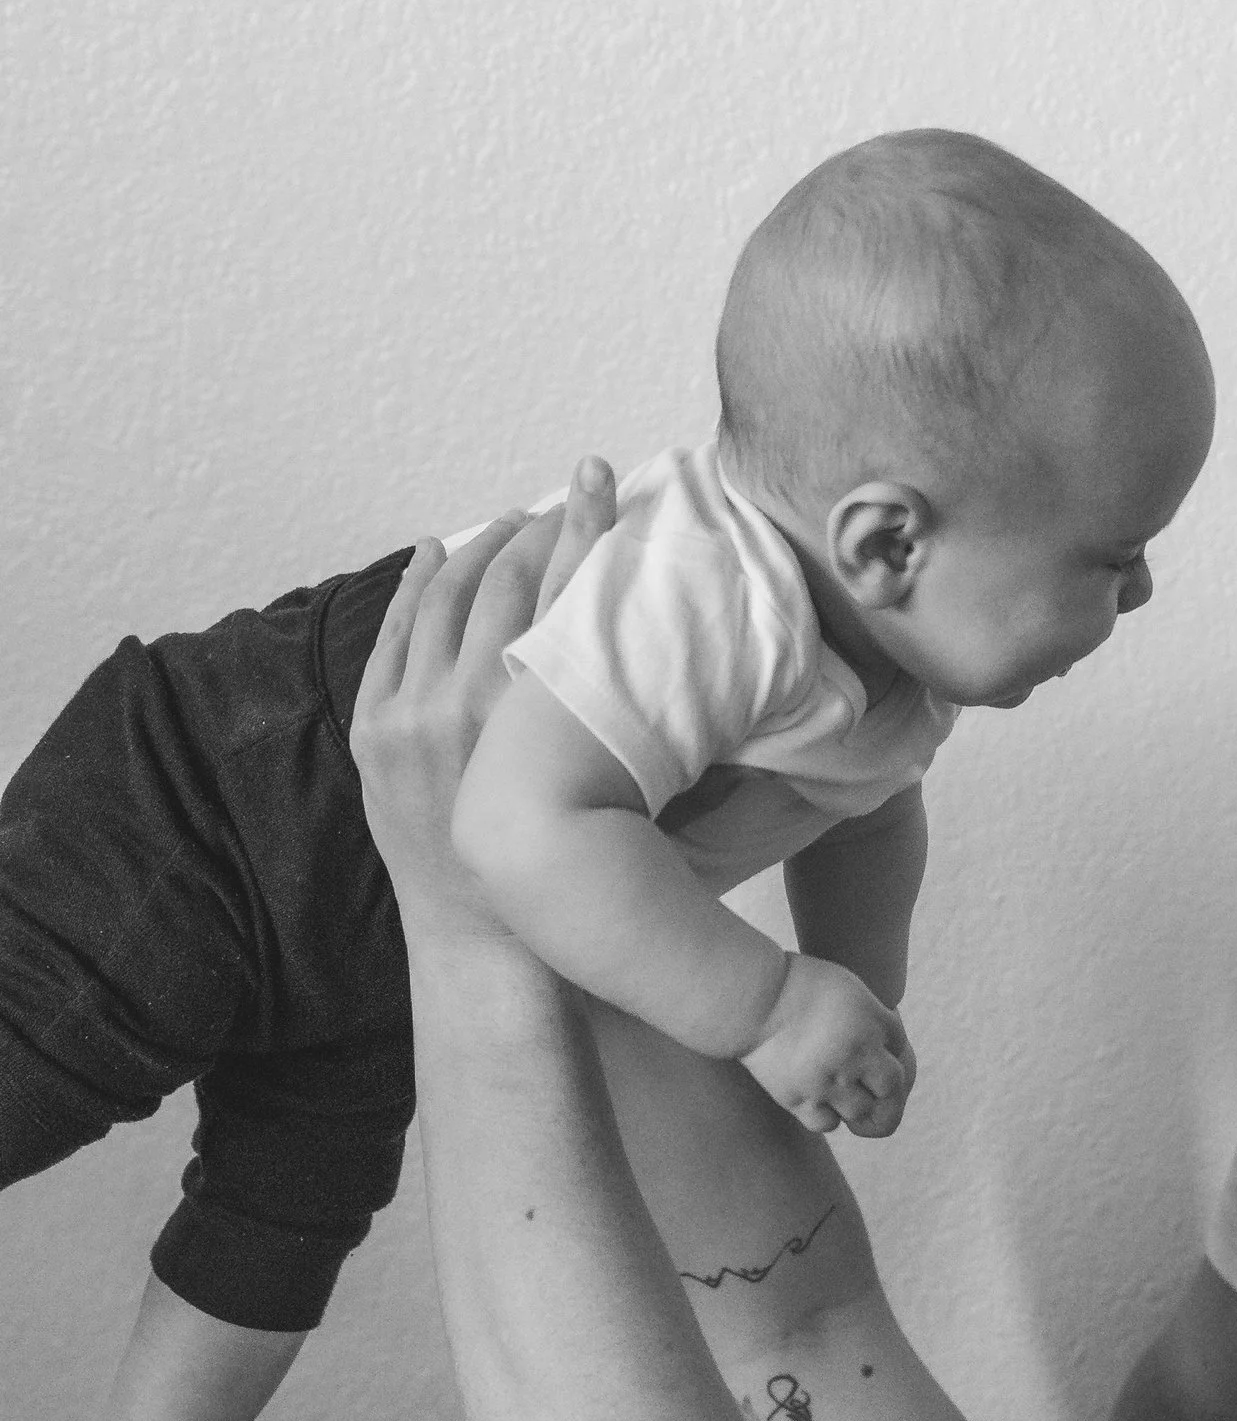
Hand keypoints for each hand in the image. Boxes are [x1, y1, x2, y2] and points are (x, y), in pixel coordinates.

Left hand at [353, 464, 615, 910]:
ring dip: (476, 548)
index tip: (599, 478)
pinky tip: (431, 553)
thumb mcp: (617, 788)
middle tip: (561, 501)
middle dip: (534, 529)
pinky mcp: (377, 730)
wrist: (489, 941)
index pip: (563, 589)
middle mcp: (469, 704)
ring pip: (441, 597)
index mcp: (537, 715)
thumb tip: (676, 645)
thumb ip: (633, 714)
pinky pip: (392, 637)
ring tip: (509, 525)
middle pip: (500, 581)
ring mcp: (412, 716)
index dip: (583, 524)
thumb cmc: (570, 870)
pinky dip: (411, 587)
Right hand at [742, 954, 916, 1138]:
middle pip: (892, 1087)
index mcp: (871, 1021)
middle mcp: (857, 1055)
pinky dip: (826, 1116)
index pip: (901, 1045)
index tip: (875, 1046)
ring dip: (856, 1103)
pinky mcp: (798, 1099)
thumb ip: (869, 1011)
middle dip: (886, 1086)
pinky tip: (818, 1100)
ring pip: (861, 1112)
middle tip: (871, 1084)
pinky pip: (825, 1123)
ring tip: (840, 1091)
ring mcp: (828, 1081)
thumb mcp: (845, 983)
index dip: (891, 1048)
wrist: (750, 999)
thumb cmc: (794, 983)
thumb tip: (884, 1035)